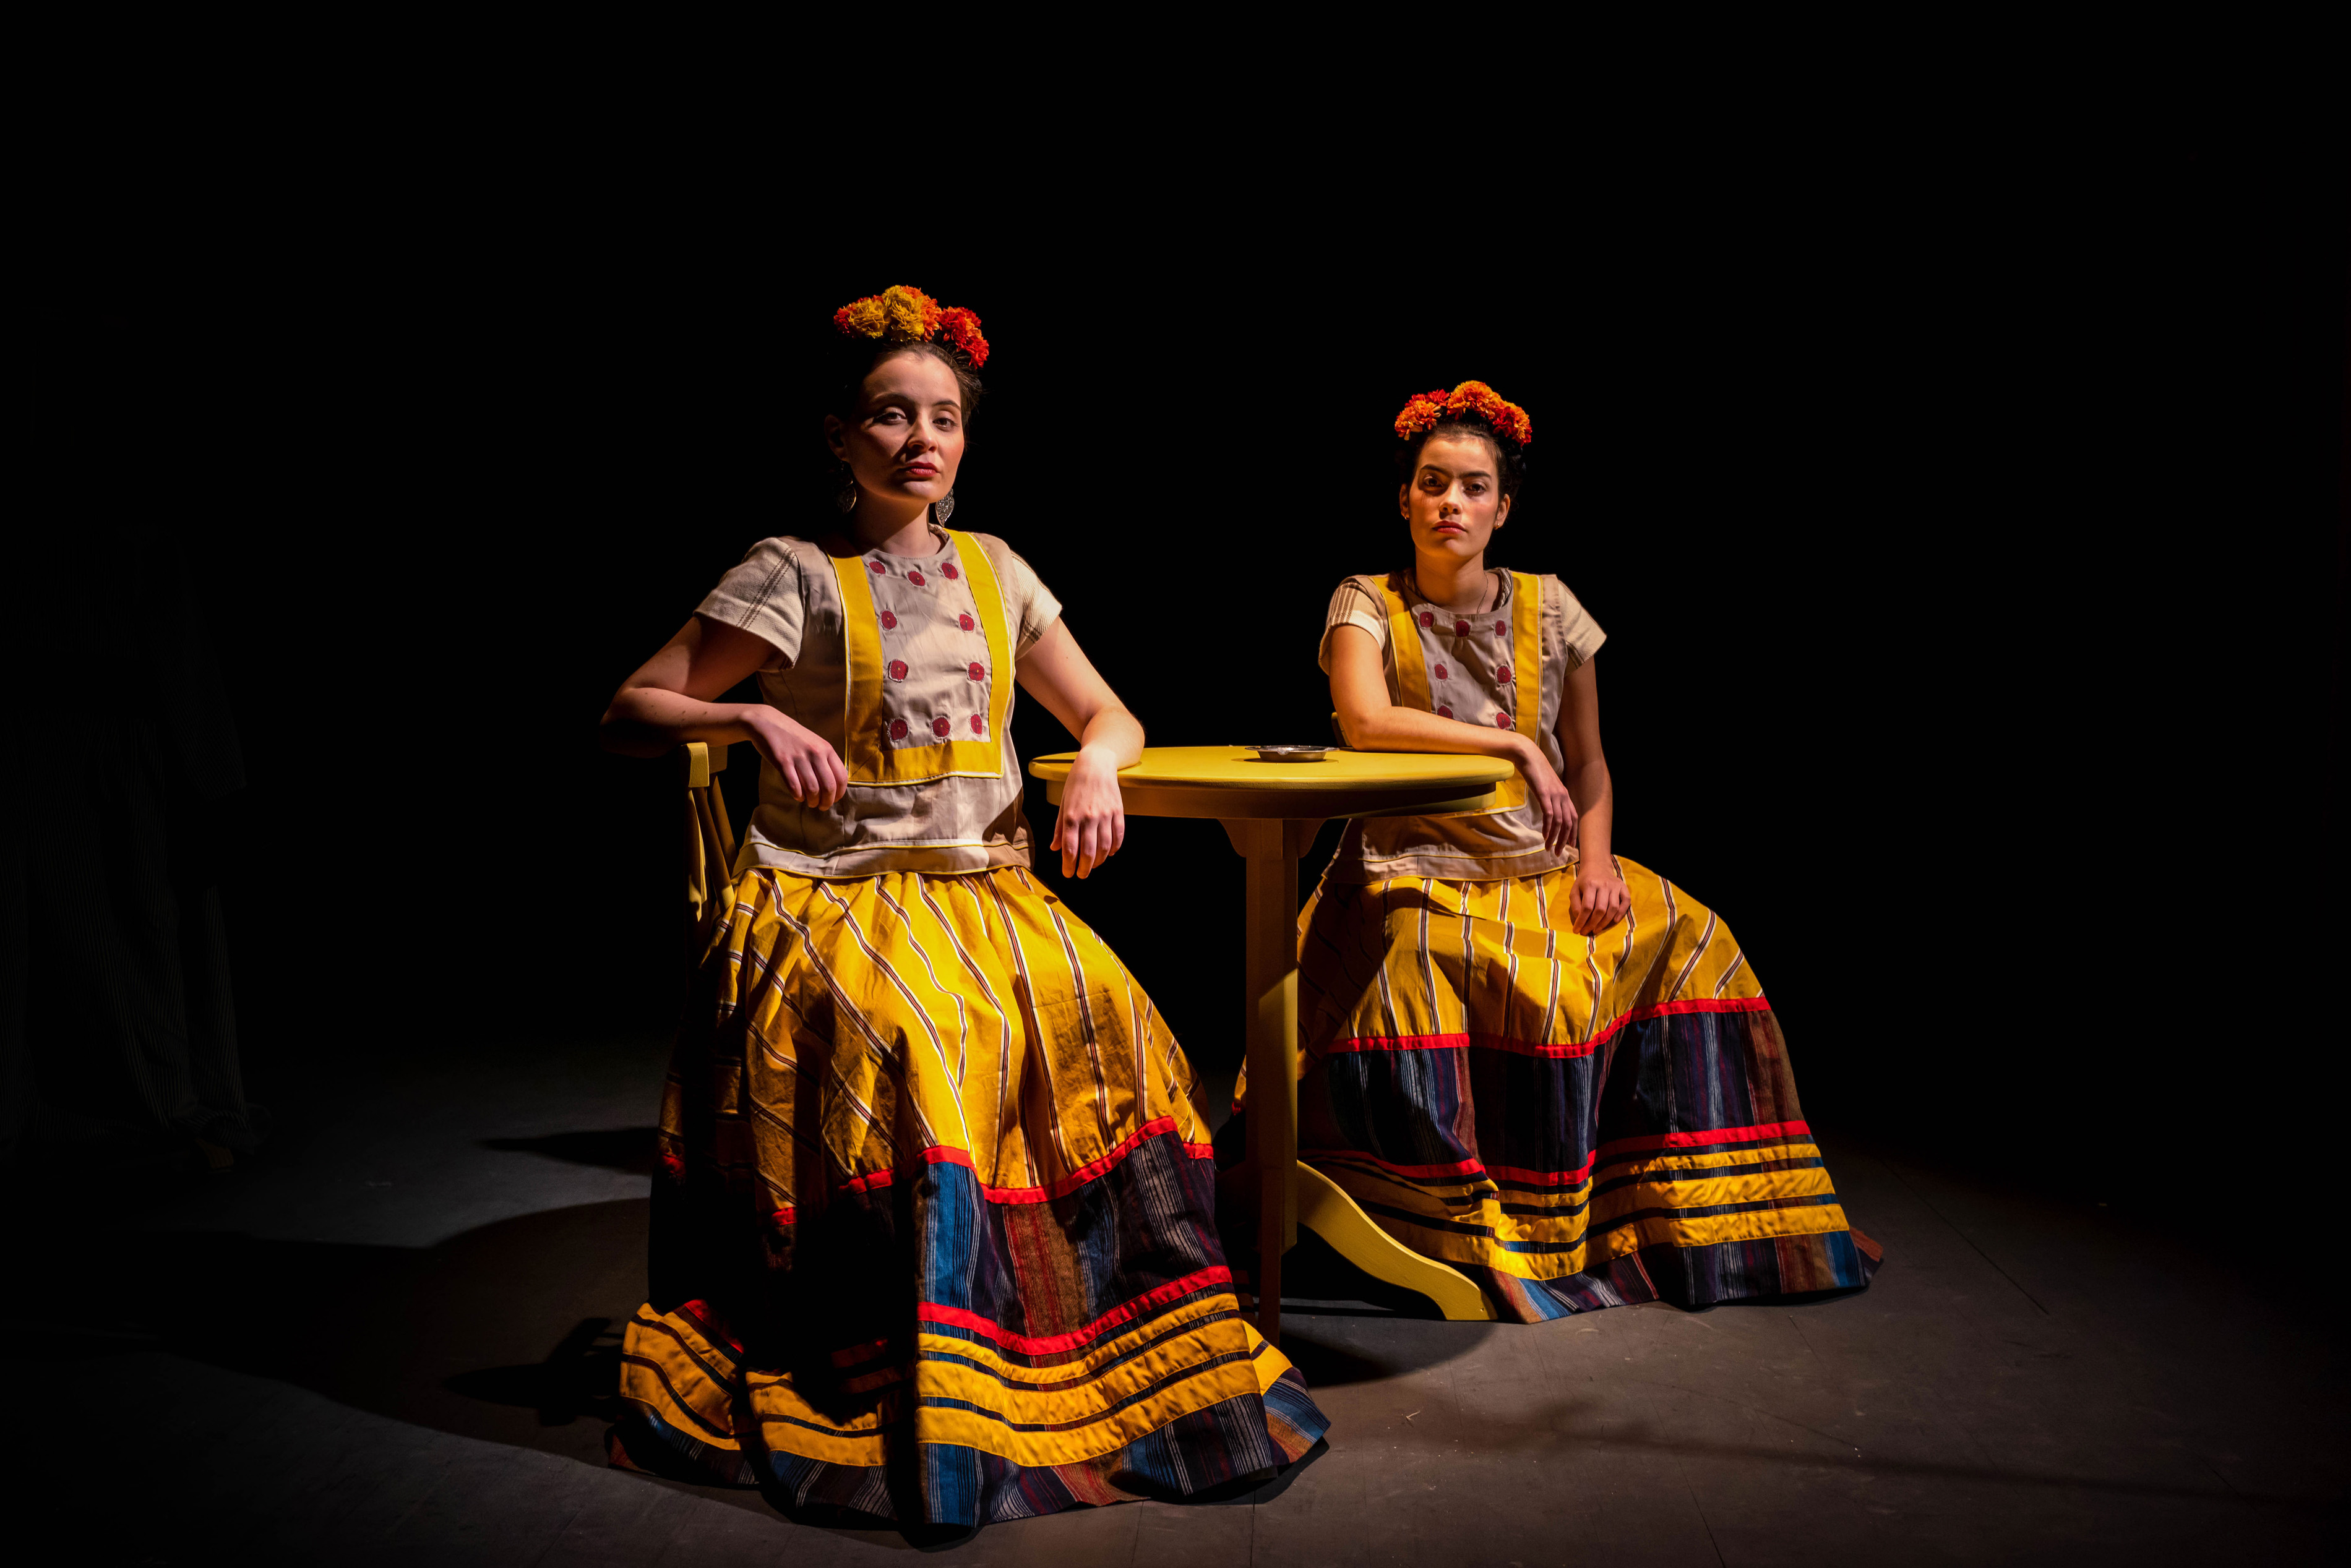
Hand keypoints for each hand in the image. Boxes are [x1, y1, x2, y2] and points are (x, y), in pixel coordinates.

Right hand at [743, 707, 846, 808]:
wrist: (767, 723)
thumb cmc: (793, 736)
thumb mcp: (815, 743)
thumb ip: (825, 760)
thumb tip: (834, 785)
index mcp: (826, 749)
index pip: (841, 777)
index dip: (839, 793)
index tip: (834, 800)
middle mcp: (815, 752)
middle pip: (828, 786)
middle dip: (826, 801)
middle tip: (822, 807)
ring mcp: (799, 757)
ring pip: (812, 788)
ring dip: (812, 801)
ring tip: (810, 803)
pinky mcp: (782, 761)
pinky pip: (794, 785)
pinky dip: (798, 795)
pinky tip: (798, 796)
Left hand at [1050, 744, 1126, 877]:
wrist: (1096, 764)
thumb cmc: (1076, 784)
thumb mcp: (1063, 805)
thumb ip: (1060, 829)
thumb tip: (1055, 848)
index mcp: (1071, 816)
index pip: (1070, 849)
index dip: (1069, 865)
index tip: (1068, 874)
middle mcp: (1089, 817)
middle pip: (1089, 852)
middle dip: (1084, 868)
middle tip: (1081, 875)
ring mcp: (1105, 815)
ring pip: (1105, 847)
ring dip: (1099, 861)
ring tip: (1094, 865)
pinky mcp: (1118, 812)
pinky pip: (1118, 836)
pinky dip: (1114, 848)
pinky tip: (1109, 853)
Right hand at [1518, 742, 1579, 855]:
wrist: (1528, 756)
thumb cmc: (1535, 771)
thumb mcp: (1546, 786)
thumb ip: (1550, 798)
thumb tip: (1549, 811)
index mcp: (1565, 795)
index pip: (1573, 818)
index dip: (1573, 834)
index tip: (1569, 846)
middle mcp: (1563, 796)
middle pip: (1568, 823)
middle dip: (1564, 840)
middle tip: (1558, 853)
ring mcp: (1554, 794)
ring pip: (1559, 822)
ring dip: (1555, 838)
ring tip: (1548, 848)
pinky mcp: (1544, 793)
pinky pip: (1549, 814)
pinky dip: (1548, 827)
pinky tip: (1545, 836)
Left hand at [1569, 862, 1630, 933]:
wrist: (1597, 867)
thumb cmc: (1584, 881)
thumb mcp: (1574, 890)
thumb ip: (1575, 904)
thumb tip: (1580, 919)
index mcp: (1590, 884)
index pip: (1587, 907)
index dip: (1582, 921)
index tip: (1577, 930)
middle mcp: (1604, 885)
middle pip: (1601, 909)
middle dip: (1593, 924)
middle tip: (1587, 932)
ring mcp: (1615, 886)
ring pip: (1613, 908)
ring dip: (1605, 922)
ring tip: (1596, 929)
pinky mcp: (1623, 887)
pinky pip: (1626, 902)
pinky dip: (1621, 913)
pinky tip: (1614, 921)